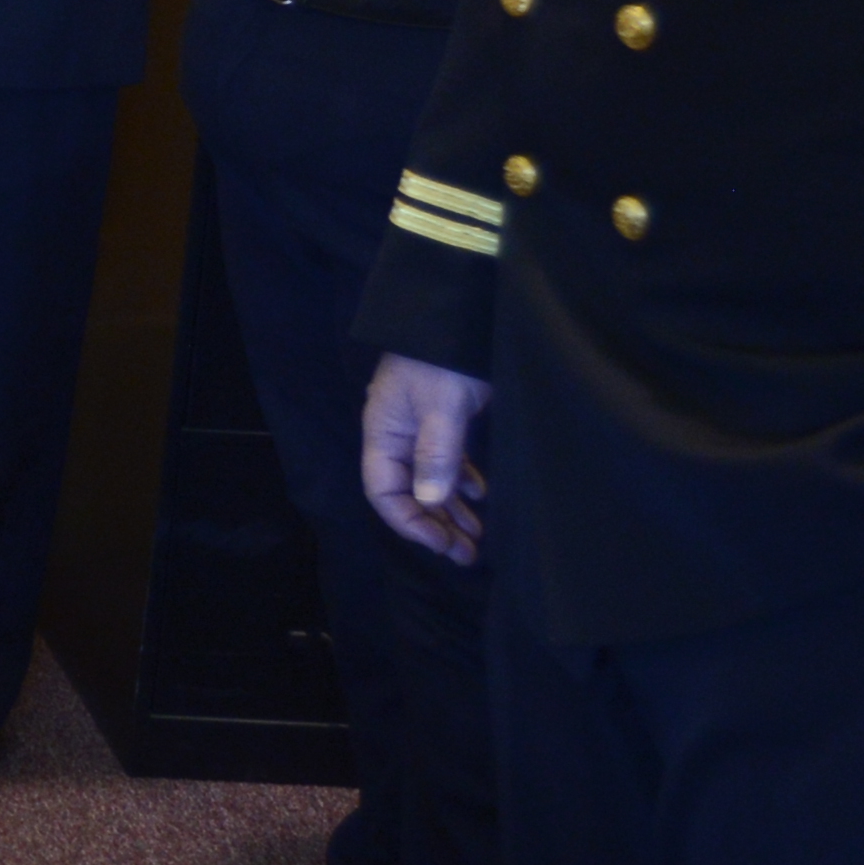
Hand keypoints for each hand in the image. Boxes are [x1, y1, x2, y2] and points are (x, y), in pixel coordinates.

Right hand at [361, 355, 488, 563]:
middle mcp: (398, 435)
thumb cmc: (446, 357)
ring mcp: (420, 426)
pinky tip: (479, 495)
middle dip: (436, 525)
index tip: (443, 543)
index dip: (411, 523)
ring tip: (477, 537)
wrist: (462, 310)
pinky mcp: (444, 418)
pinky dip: (461, 482)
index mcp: (384, 432)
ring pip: (430, 480)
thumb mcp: (442, 404)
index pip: (384, 492)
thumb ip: (436, 453)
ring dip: (451, 510)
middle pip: (409, 493)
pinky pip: (447, 462)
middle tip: (468, 554)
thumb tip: (429, 501)